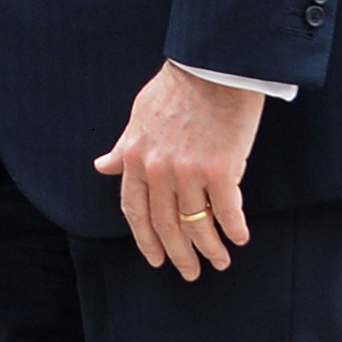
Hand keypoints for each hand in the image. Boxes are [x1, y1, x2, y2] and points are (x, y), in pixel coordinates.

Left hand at [94, 60, 263, 278]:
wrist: (210, 68)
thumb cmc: (176, 90)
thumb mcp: (138, 117)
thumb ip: (123, 148)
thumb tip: (103, 167)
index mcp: (135, 157)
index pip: (134, 209)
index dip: (144, 239)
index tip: (154, 259)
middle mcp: (157, 169)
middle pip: (165, 224)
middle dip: (178, 254)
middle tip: (190, 273)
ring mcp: (188, 172)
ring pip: (196, 224)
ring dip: (209, 248)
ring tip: (220, 261)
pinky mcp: (220, 169)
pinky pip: (227, 212)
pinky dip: (233, 229)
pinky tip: (239, 239)